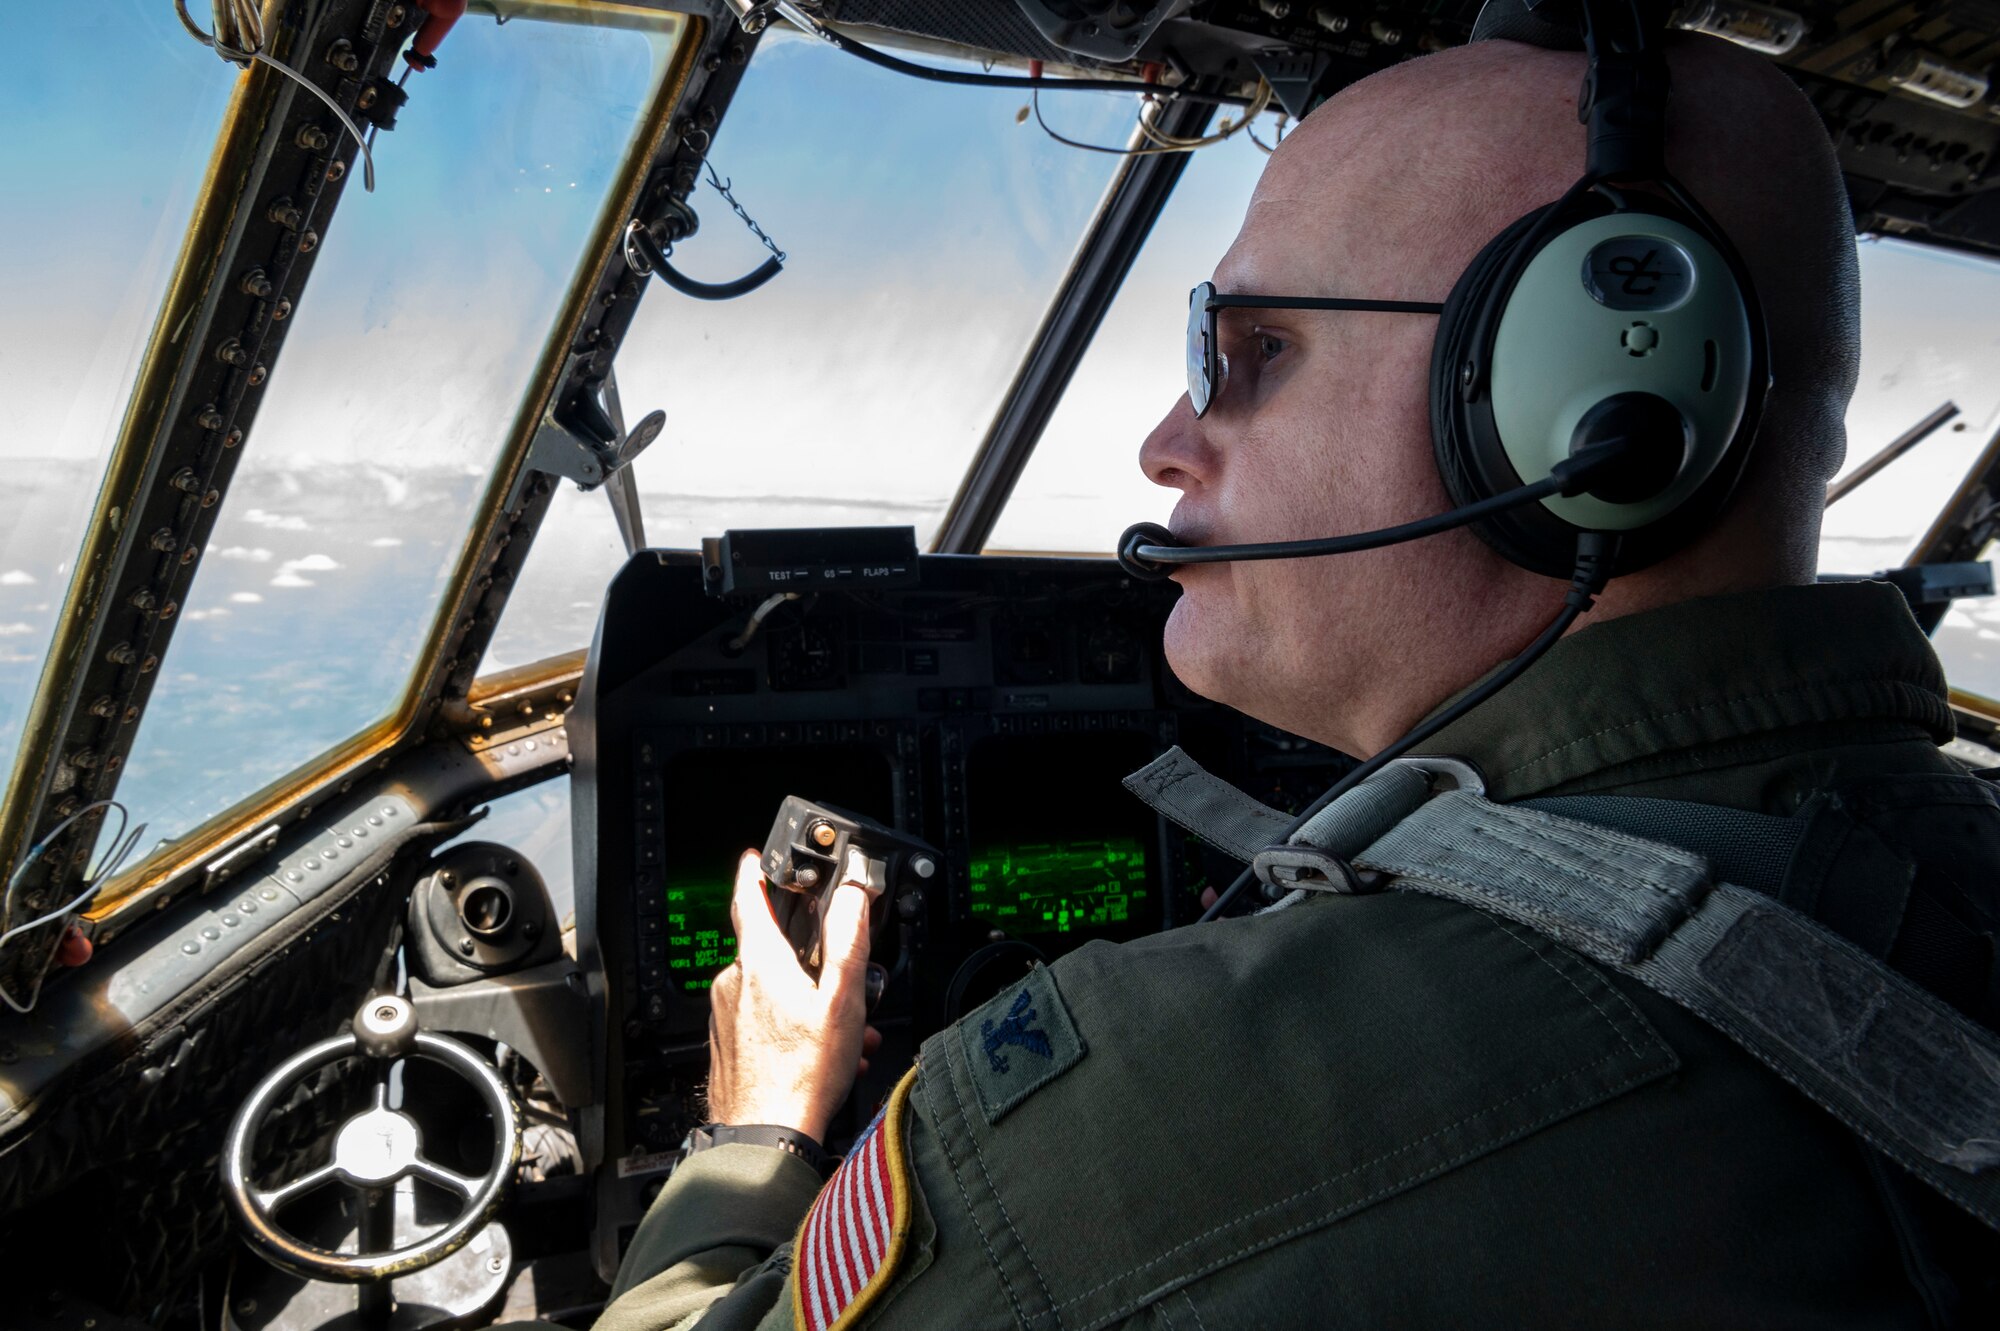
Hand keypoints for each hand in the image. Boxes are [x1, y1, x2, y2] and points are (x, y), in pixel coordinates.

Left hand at [705, 849, 878, 1142]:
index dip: (755, 872)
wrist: (763, 1136)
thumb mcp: (841, 1001)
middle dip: (811, 962)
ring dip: (810, 1003)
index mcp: (759, 962)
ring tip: (845, 1033)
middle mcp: (734, 983)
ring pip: (773, 991)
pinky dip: (793, 1027)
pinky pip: (763, 1020)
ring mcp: (725, 1015)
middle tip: (843, 980)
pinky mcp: (727, 1043)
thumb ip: (848, 941)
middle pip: (773, 950)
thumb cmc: (801, 1075)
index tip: (758, 857)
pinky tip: (824, 1054)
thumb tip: (853, 895)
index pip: (748, 897)